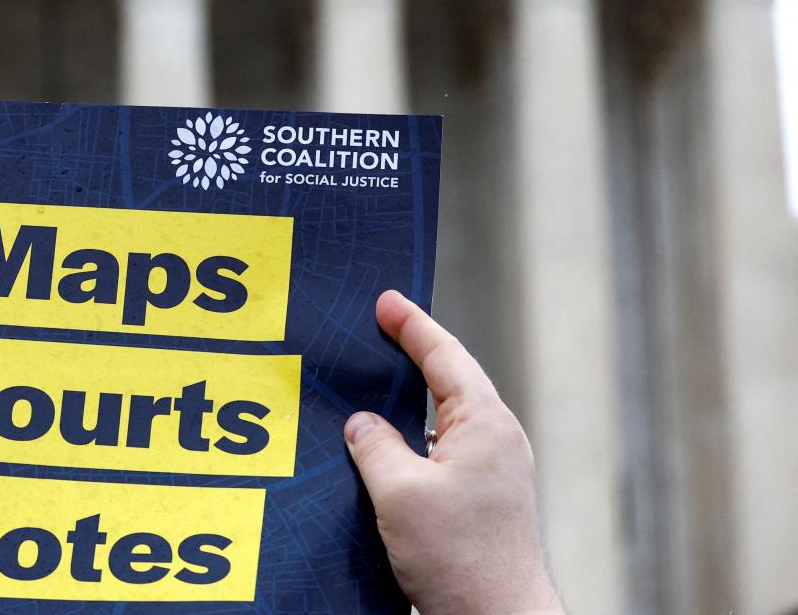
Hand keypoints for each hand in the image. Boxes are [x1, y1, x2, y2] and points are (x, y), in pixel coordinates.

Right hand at [345, 290, 561, 614]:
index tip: (386, 300)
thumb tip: (362, 424)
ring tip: (372, 388)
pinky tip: (385, 452)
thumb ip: (375, 445)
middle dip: (412, 354)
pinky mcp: (486, 502)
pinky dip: (415, 440)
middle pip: (450, 381)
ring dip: (410, 403)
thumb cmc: (460, 559)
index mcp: (485, 423)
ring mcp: (496, 473)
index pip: (445, 355)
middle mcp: (499, 441)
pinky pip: (445, 452)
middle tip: (378, 329)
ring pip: (446, 420)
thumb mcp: (400, 493)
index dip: (412, 325)